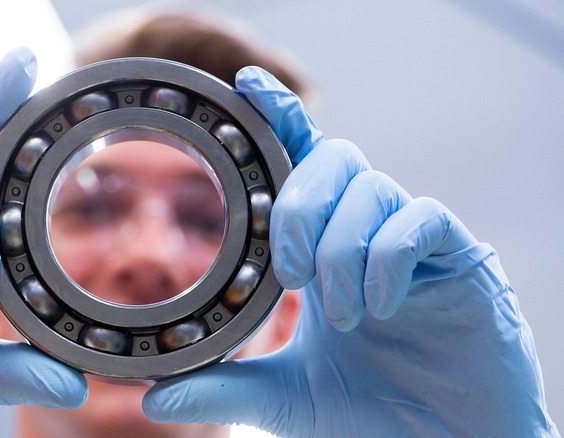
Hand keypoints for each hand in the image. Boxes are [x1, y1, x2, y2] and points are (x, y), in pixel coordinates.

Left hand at [142, 68, 558, 436]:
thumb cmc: (372, 414)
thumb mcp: (286, 397)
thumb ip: (226, 388)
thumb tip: (152, 395)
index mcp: (327, 248)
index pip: (302, 165)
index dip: (278, 119)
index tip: (244, 89)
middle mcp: (370, 231)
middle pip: (334, 158)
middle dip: (301, 205)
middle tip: (289, 272)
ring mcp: (417, 241)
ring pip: (374, 187)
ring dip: (341, 247)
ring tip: (340, 313)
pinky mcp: (462, 258)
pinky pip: (423, 220)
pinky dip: (388, 258)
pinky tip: (378, 309)